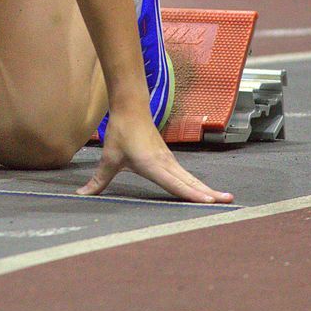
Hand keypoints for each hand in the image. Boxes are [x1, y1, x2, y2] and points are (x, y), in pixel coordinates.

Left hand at [78, 106, 232, 203]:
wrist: (131, 108)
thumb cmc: (121, 132)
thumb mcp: (108, 159)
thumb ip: (98, 181)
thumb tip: (82, 194)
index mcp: (152, 165)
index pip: (174, 183)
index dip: (190, 193)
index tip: (207, 201)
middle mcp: (165, 164)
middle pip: (190, 182)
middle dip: (208, 193)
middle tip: (228, 202)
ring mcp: (170, 161)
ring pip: (191, 179)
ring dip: (207, 189)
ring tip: (225, 199)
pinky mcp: (170, 160)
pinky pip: (187, 175)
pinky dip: (198, 184)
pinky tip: (206, 192)